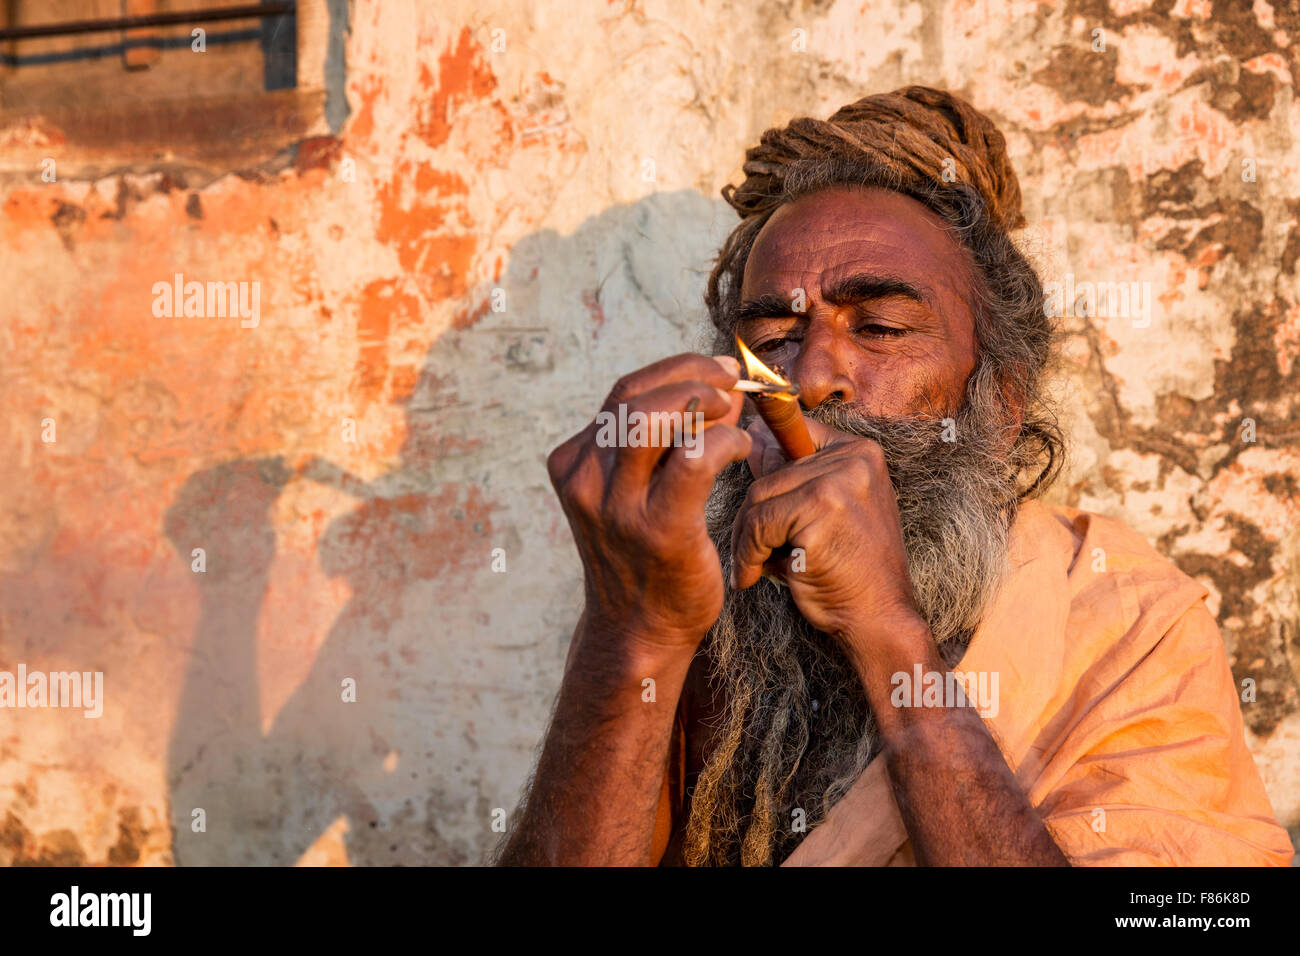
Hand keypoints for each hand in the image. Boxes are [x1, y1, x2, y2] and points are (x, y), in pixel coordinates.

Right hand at [547, 353, 752, 653]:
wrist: (638, 629)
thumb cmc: (645, 554)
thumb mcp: (632, 490)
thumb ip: (661, 441)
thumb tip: (717, 391)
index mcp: (574, 463)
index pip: (624, 391)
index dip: (677, 370)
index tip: (716, 371)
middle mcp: (586, 480)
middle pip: (632, 395)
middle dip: (690, 375)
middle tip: (731, 383)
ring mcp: (617, 506)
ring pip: (651, 418)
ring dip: (702, 401)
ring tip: (734, 411)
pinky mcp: (658, 529)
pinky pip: (695, 460)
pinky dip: (725, 441)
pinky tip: (740, 449)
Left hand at [731, 414, 925, 663]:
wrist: (880, 619)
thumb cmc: (851, 571)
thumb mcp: (832, 513)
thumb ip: (798, 480)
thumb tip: (749, 442)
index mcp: (862, 452)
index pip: (795, 434)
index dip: (767, 466)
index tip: (758, 506)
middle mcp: (854, 458)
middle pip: (771, 474)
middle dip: (752, 517)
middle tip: (749, 552)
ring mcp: (838, 482)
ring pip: (759, 498)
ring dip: (746, 538)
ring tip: (752, 566)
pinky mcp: (820, 510)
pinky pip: (759, 526)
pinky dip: (747, 555)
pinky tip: (751, 576)